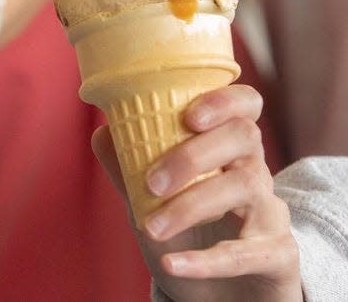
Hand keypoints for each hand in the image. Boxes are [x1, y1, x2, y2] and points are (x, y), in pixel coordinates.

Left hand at [92, 85, 301, 301]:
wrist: (219, 296)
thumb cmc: (190, 234)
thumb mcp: (153, 199)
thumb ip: (129, 165)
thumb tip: (102, 133)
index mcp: (229, 149)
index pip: (244, 105)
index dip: (223, 100)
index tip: (189, 115)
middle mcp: (256, 172)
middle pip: (244, 137)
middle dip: (192, 155)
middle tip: (152, 183)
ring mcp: (271, 212)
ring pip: (246, 187)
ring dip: (191, 206)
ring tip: (152, 228)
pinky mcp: (279, 255)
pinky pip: (249, 253)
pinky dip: (206, 260)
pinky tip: (174, 263)